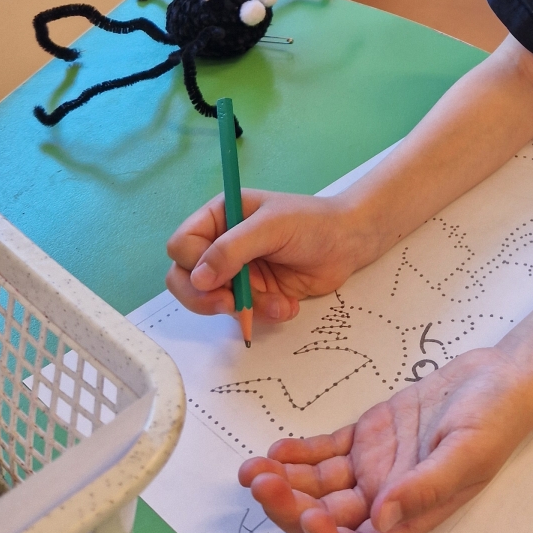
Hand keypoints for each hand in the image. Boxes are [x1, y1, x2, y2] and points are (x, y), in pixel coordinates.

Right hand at [165, 189, 374, 322]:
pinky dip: (262, 315)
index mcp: (220, 217)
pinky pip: (241, 313)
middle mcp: (222, 244)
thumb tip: (198, 278)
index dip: (193, 264)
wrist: (350, 243)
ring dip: (245, 308)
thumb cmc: (312, 222)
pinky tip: (287, 306)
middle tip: (230, 305)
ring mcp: (237, 271)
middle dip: (206, 298)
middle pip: (184, 278)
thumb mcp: (272, 227)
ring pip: (214, 301)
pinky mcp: (254, 293)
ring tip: (277, 303)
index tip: (218, 276)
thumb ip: (232, 249)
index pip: (182, 245)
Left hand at [239, 346, 532, 532]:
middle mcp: (385, 497)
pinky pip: (326, 451)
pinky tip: (278, 449)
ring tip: (253, 468)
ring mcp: (374, 465)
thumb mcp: (468, 453)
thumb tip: (383, 515)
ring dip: (285, 481)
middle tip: (262, 484)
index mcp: (411, 515)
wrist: (500, 376)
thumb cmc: (496, 420)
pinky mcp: (369, 435)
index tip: (310, 518)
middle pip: (328, 517)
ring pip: (319, 485)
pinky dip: (300, 453)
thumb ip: (426, 485)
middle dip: (290, 506)